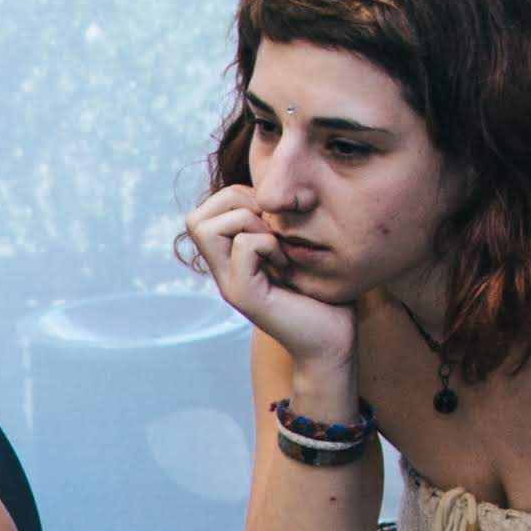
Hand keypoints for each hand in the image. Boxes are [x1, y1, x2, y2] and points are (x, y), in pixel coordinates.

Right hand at [181, 185, 358, 374]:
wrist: (333, 340)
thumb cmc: (322, 294)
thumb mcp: (296, 248)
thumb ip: (276, 223)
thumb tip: (271, 189)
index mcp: (230, 260)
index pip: (203, 213)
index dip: (234, 199)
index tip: (269, 217)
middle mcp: (223, 272)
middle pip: (196, 219)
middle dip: (235, 205)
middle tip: (270, 226)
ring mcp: (230, 285)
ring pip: (207, 228)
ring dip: (247, 223)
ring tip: (276, 243)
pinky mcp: (245, 296)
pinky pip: (243, 246)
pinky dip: (268, 243)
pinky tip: (287, 262)